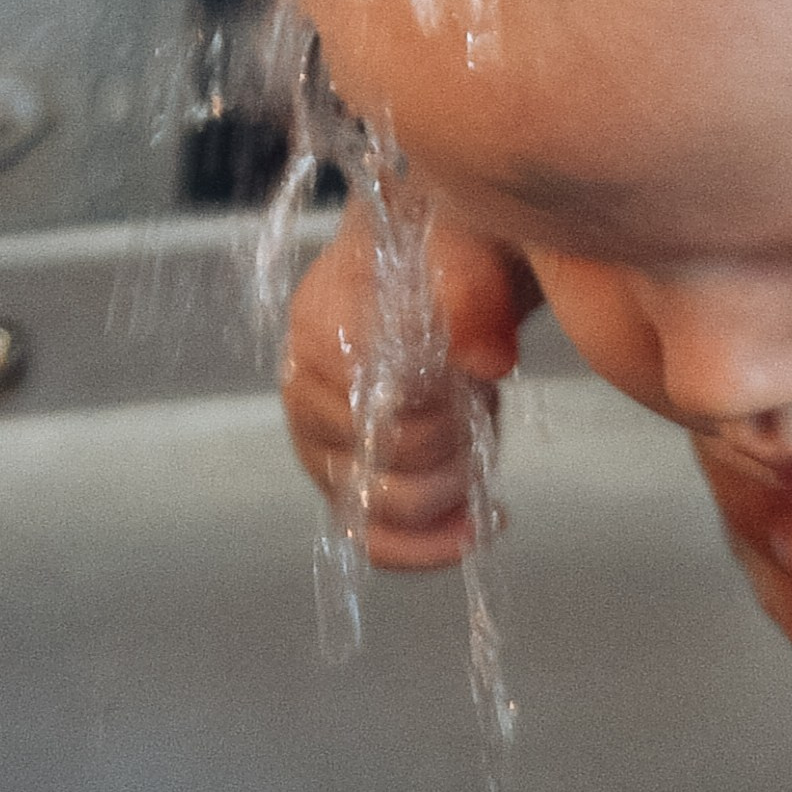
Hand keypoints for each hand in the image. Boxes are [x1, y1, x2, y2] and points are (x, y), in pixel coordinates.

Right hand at [282, 201, 537, 567]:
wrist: (443, 259)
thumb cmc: (454, 248)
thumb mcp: (471, 244)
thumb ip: (475, 288)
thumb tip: (487, 361)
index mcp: (322, 325)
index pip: (374, 400)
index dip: (437, 405)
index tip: (474, 378)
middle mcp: (305, 388)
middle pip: (379, 459)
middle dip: (449, 445)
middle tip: (480, 405)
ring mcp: (318, 441)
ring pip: (377, 506)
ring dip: (446, 488)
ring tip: (476, 449)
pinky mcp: (342, 477)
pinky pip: (370, 537)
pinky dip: (426, 546)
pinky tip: (477, 527)